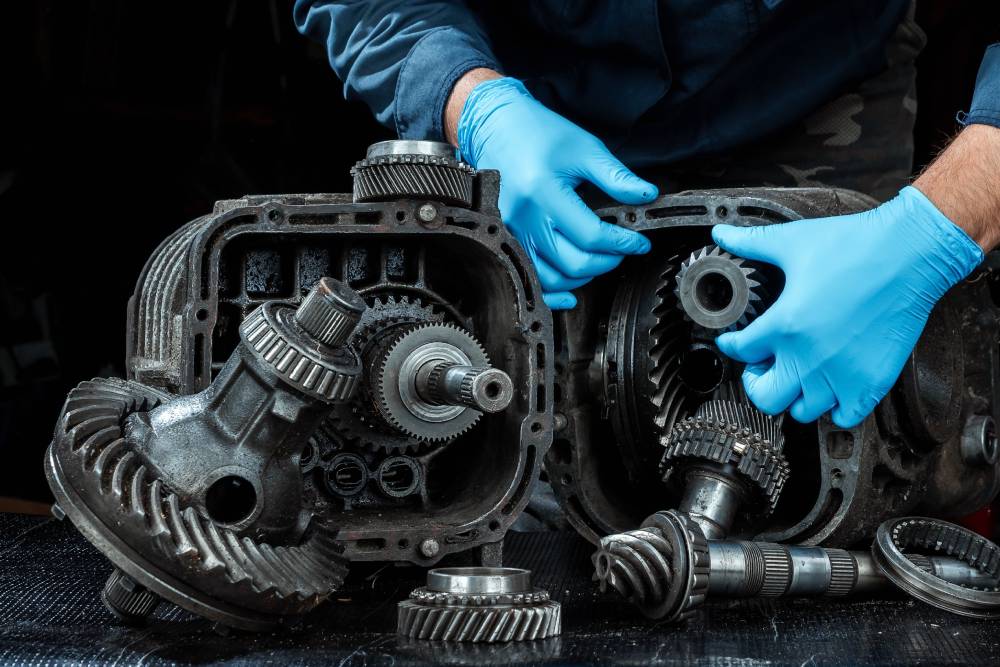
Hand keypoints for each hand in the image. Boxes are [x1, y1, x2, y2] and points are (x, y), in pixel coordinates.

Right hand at [455, 77, 656, 308]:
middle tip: (621, 249)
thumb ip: (616, 176)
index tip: (638, 242)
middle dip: (607, 261)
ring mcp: (512, 233)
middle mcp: (525, 218)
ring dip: (583, 276)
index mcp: (545, 193)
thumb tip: (646, 195)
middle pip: (573, 263)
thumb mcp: (584, 148)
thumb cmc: (537, 133)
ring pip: (552, 277)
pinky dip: (551, 293)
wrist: (495, 127)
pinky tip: (571, 292)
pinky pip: (529, 278)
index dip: (622, 243)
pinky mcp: (506, 239)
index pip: (591, 235)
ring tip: (599, 259)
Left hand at [712, 186, 982, 427]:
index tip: (734, 342)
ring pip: (802, 411)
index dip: (731, 345)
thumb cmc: (854, 245)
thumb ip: (750, 242)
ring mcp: (842, 374)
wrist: (909, 252)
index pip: (741, 351)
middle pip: (765, 396)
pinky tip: (831, 388)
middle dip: (756, 382)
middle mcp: (809, 357)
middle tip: (763, 366)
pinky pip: (844, 416)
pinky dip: (835, 409)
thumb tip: (721, 232)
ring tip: (797, 375)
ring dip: (794, 396)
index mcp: (784, 325)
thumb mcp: (791, 241)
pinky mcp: (872, 381)